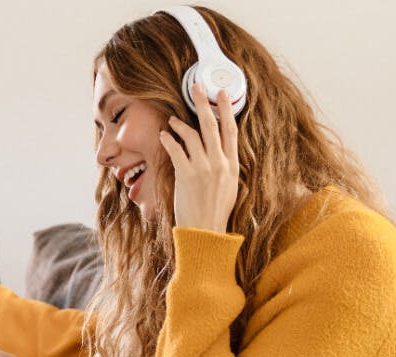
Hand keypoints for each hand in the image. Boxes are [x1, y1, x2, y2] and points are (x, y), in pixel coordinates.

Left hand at [158, 83, 239, 231]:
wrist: (205, 230)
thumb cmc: (216, 211)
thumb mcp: (230, 187)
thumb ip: (226, 167)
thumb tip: (222, 152)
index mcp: (232, 165)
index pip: (230, 130)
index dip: (226, 110)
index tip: (222, 94)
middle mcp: (219, 163)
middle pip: (211, 125)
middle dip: (203, 103)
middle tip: (197, 87)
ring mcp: (202, 168)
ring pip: (191, 134)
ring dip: (180, 124)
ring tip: (172, 121)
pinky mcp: (185, 175)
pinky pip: (175, 149)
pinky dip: (169, 139)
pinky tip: (164, 135)